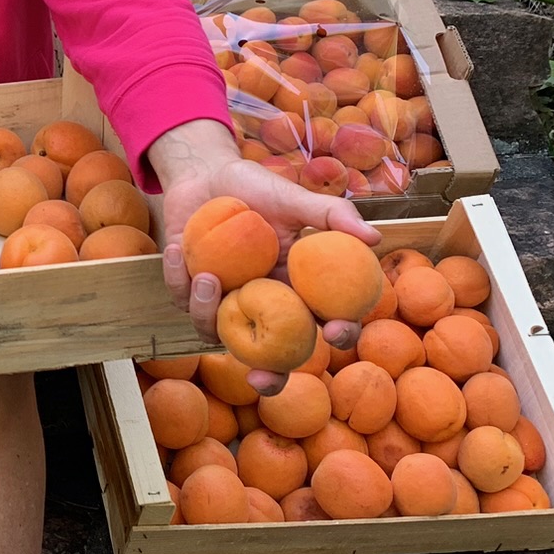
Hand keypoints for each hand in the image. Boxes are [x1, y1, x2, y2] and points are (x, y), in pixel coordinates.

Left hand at [149, 121, 381, 395]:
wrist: (206, 174)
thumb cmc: (255, 187)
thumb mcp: (292, 197)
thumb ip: (331, 216)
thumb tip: (375, 238)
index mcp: (297, 288)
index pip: (326, 321)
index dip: (338, 333)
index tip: (336, 330)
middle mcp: (265, 304)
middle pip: (275, 357)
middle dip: (270, 377)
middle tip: (260, 379)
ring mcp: (228, 303)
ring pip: (221, 334)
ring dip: (209, 313)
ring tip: (207, 277)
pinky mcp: (192, 293)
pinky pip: (185, 303)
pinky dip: (179, 279)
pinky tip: (178, 250)